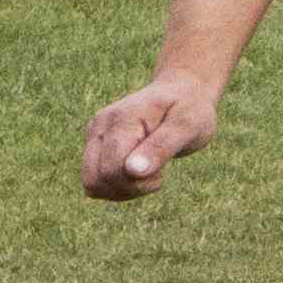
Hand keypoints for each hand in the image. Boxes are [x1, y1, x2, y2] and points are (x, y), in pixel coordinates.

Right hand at [83, 73, 218, 201]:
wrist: (182, 92)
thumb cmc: (190, 109)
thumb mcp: (188, 126)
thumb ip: (161, 147)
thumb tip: (133, 171)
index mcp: (121, 120)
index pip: (112, 168)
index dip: (137, 182)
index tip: (162, 173)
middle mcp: (100, 126)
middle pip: (97, 179)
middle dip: (130, 188)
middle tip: (157, 174)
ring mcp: (94, 134)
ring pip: (92, 184)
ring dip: (123, 190)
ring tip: (149, 172)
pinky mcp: (95, 144)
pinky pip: (95, 180)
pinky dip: (118, 186)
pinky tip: (139, 173)